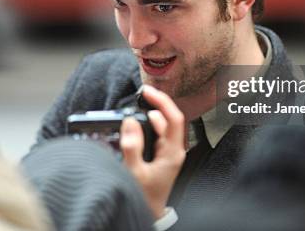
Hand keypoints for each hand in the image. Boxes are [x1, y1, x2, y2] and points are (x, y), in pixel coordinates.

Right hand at [120, 85, 185, 218]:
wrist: (150, 213)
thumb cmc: (145, 197)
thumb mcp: (135, 173)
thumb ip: (132, 147)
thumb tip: (130, 122)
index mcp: (173, 153)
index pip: (174, 118)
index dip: (162, 101)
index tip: (148, 92)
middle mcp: (174, 150)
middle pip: (169, 118)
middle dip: (155, 104)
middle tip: (141, 95)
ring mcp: (169, 152)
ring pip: (162, 125)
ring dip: (150, 115)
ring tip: (138, 107)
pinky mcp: (162, 154)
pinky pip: (157, 133)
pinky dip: (148, 125)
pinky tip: (137, 125)